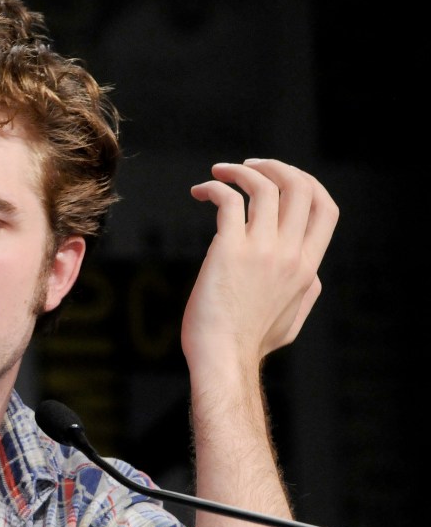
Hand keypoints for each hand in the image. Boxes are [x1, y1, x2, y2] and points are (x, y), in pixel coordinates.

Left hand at [183, 158, 338, 377]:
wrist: (223, 359)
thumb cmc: (249, 345)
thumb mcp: (293, 320)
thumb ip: (305, 293)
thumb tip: (312, 275)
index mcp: (308, 268)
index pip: (326, 209)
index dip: (308, 183)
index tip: (282, 178)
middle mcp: (290, 255)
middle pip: (301, 188)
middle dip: (275, 167)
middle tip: (246, 167)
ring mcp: (262, 252)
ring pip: (266, 187)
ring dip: (241, 171)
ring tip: (218, 173)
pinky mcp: (229, 251)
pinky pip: (229, 201)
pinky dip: (214, 187)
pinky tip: (200, 192)